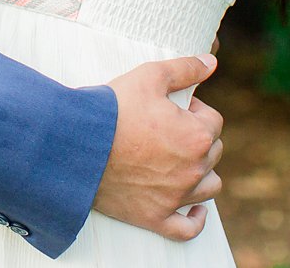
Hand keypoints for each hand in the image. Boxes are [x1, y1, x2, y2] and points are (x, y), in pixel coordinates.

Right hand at [92, 54, 224, 241]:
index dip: (194, 109)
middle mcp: (194, 169)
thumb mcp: (148, 76)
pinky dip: (196, 220)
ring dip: (201, 173)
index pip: (213, 120)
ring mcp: (176, 197)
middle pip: (213, 151)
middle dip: (197, 137)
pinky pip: (188, 228)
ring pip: (209, 187)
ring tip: (180, 160)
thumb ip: (185, 68)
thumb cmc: (112, 109)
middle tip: (166, 128)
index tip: (171, 108)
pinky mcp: (156, 217)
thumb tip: (211, 62)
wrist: (76, 144)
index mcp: (196, 135)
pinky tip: (196, 209)